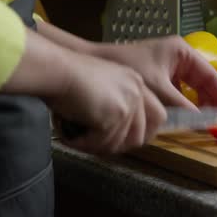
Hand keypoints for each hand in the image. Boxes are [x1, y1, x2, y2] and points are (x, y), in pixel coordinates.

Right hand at [0, 29, 166, 154]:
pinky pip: (102, 142)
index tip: (127, 143)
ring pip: (118, 142)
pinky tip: (71, 138)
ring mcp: (128, 103)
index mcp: (136, 82)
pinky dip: (85, 144)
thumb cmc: (68, 75)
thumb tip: (117, 137)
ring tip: (77, 140)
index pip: (158, 115)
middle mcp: (137, 91)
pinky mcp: (115, 115)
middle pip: (141, 134)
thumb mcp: (102, 85)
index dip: (144, 133)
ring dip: (96, 146)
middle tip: (97, 147)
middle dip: (120, 147)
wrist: (58, 69)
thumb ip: (116, 105)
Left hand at [93, 36, 216, 114]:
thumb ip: (181, 107)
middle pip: (203, 83)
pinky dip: (182, 106)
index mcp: (182, 52)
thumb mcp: (157, 89)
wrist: (94, 65)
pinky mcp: (156, 77)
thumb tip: (202, 122)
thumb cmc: (127, 69)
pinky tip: (184, 120)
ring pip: (190, 90)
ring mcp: (167, 67)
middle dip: (212, 103)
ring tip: (208, 124)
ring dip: (197, 106)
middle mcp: (177, 57)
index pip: (211, 76)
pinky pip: (177, 94)